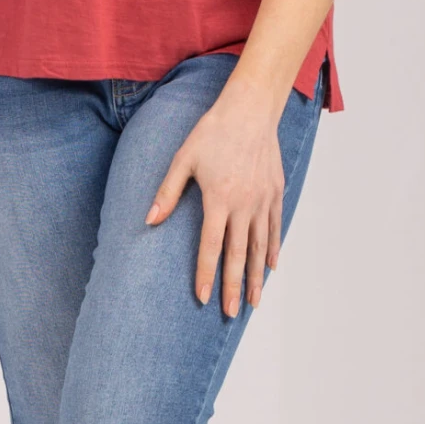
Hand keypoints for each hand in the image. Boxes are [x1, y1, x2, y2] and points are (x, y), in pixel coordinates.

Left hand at [145, 76, 284, 317]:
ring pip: (260, 246)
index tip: (202, 297)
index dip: (205, 273)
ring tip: (255, 302)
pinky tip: (271, 266)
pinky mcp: (275, 192)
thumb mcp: (184, 159)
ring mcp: (263, 200)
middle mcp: (244, 204)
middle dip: (234, 287)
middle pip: (238, 254)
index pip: (210, 246)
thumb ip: (167, 192)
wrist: (251, 110)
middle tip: (232, 313)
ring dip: (257, 276)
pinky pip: (275, 227)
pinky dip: (273, 248)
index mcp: (218, 199)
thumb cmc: (213, 132)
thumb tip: (149, 220)